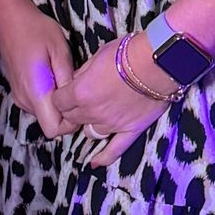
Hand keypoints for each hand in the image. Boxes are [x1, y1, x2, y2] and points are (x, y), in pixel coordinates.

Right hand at [0, 0, 76, 139]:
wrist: (9, 18)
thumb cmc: (37, 30)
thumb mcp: (59, 50)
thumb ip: (68, 79)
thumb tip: (77, 100)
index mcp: (36, 93)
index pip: (54, 130)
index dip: (70, 122)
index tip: (80, 101)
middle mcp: (24, 100)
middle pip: (50, 124)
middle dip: (66, 113)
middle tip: (76, 88)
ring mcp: (19, 96)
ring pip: (43, 114)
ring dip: (56, 104)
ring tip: (64, 78)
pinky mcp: (17, 90)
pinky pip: (37, 104)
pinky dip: (47, 97)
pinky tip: (53, 75)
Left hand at [53, 37, 168, 168]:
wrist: (157, 61)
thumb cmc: (127, 52)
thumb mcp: (97, 55)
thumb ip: (83, 73)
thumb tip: (75, 81)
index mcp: (81, 92)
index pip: (58, 102)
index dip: (60, 96)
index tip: (66, 92)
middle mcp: (92, 112)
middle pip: (71, 118)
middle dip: (72, 110)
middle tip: (80, 101)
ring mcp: (111, 124)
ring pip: (89, 132)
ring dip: (89, 124)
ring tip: (94, 116)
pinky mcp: (130, 130)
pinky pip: (114, 149)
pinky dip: (104, 157)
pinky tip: (95, 162)